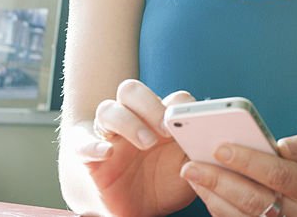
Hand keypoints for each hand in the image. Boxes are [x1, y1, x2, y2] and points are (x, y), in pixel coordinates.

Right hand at [69, 80, 197, 216]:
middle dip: (150, 105)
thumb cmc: (166, 184)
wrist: (139, 209)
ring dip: (128, 122)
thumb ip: (198, 152)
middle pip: (132, 91)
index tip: (190, 121)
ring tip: (146, 143)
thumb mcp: (188, 169)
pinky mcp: (89, 154)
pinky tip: (107, 152)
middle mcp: (134, 119)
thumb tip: (214, 141)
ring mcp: (110, 135)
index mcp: (161, 119)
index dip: (180, 105)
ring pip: (108, 109)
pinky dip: (93, 145)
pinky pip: (82, 142)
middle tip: (166, 129)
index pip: (170, 97)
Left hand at [180, 133, 296, 216]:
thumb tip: (280, 144)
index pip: (278, 175)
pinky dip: (220, 210)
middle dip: (219, 181)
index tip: (221, 147)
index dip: (248, 161)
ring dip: (213, 197)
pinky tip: (205, 190)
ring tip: (192, 175)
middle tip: (191, 164)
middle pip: (253, 200)